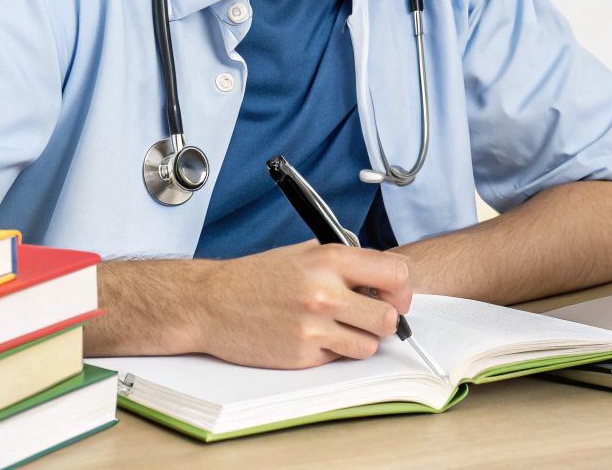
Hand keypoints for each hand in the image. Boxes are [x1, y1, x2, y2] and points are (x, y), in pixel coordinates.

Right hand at [194, 242, 412, 368]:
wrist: (210, 303)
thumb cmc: (255, 277)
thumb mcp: (303, 254)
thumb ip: (344, 263)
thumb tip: (382, 278)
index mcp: (330, 260)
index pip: (396, 274)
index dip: (401, 289)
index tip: (395, 296)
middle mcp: (325, 293)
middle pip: (390, 319)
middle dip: (386, 320)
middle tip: (371, 317)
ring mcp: (313, 328)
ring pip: (369, 346)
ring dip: (360, 340)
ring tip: (338, 327)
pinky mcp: (302, 355)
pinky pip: (338, 359)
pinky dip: (332, 351)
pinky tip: (311, 337)